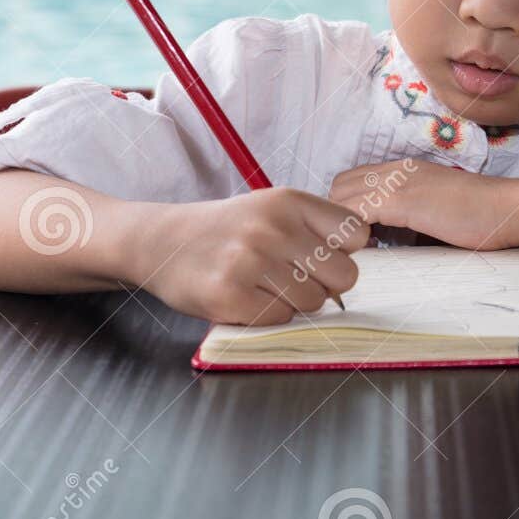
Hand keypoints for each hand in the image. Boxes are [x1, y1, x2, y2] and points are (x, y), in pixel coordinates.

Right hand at [131, 188, 369, 324]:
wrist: (162, 242)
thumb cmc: (226, 230)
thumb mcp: (270, 209)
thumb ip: (313, 229)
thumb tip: (355, 265)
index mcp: (288, 200)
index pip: (356, 234)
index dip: (343, 252)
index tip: (320, 255)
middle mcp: (272, 226)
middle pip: (344, 275)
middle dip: (324, 284)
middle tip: (292, 277)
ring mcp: (249, 261)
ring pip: (312, 302)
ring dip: (293, 301)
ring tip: (262, 285)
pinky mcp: (230, 295)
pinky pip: (280, 318)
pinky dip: (267, 315)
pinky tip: (245, 297)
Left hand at [327, 160, 518, 250]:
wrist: (507, 208)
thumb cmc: (480, 215)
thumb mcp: (433, 208)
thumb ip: (406, 217)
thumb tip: (384, 239)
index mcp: (402, 169)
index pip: (351, 180)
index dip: (346, 207)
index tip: (356, 233)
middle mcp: (394, 170)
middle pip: (339, 187)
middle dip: (338, 216)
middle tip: (354, 243)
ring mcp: (396, 183)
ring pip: (341, 199)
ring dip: (344, 226)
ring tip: (361, 249)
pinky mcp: (401, 201)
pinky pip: (356, 214)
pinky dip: (354, 234)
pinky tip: (371, 249)